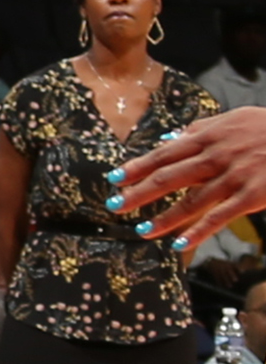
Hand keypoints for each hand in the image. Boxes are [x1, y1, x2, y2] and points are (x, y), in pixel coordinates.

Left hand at [117, 110, 265, 252]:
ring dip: (164, 217)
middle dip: (139, 192)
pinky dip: (198, 232)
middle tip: (114, 205)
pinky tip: (180, 244)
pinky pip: (219, 217)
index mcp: (207, 137)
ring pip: (191, 201)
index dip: (136, 166)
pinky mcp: (251, 196)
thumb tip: (167, 138)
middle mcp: (215, 157)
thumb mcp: (231, 119)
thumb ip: (198, 129)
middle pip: (169, 176)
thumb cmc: (265, 128)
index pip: (163, 154)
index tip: (113, 177)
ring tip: (142, 231)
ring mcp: (233, 177)